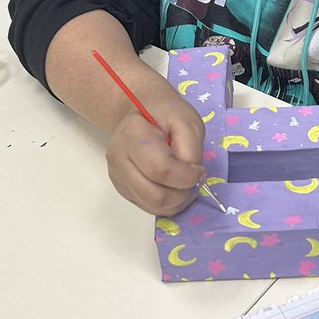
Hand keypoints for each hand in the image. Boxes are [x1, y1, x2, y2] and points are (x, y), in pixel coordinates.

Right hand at [106, 93, 205, 215]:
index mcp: (132, 136)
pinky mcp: (123, 190)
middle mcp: (119, 160)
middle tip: (194, 180)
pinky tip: (174, 187)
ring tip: (185, 182)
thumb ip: (191, 149)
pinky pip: (150, 207)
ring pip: (153, 206)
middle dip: (183, 194)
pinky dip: (168, 203)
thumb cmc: (164, 113)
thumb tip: (193, 177)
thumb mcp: (187, 121)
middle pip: (155, 196)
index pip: (160, 170)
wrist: (140, 111)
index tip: (199, 169)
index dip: (187, 176)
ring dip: (177, 201)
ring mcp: (119, 178)